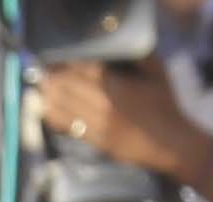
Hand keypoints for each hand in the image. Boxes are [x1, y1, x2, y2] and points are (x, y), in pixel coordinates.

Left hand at [29, 56, 194, 172]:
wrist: (170, 143)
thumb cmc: (165, 105)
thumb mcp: (158, 73)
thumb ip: (139, 57)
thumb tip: (118, 48)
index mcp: (119, 86)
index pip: (85, 70)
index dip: (69, 65)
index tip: (60, 61)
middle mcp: (105, 105)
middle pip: (70, 88)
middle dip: (54, 79)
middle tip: (45, 74)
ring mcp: (99, 125)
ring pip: (66, 108)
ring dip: (49, 97)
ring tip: (42, 89)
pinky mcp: (97, 141)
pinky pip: (70, 128)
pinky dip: (55, 117)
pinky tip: (46, 109)